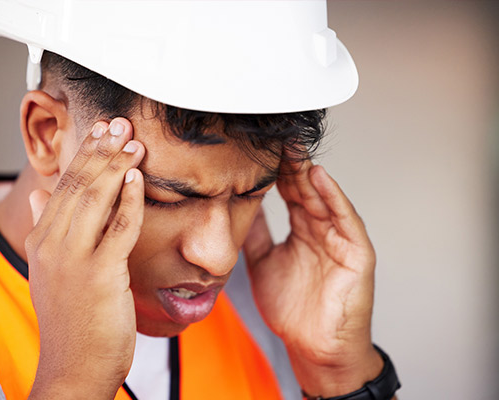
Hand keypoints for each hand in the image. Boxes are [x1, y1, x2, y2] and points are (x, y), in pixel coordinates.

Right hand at [25, 119, 144, 398]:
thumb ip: (46, 228)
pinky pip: (118, 227)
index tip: (102, 130)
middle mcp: (53, 243)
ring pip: (96, 198)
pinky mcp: (100, 274)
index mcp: (42, 239)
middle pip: (80, 184)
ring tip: (134, 141)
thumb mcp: (49, 271)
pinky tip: (138, 177)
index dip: (85, 154)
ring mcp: (74, 258)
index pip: (64, 185)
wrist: (73, 367)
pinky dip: (129, 199)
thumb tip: (40, 196)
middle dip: (102, 150)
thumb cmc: (71, 320)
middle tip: (121, 123)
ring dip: (117, 165)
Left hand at [243, 158, 382, 396]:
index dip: (274, 170)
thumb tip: (237, 208)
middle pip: (304, 188)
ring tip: (293, 147)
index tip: (256, 147)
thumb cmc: (292, 310)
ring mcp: (340, 239)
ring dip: (308, 171)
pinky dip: (333, 198)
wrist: (313, 348)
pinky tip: (318, 177)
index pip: (288, 192)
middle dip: (290, 162)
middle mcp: (321, 229)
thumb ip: (255, 235)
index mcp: (302, 230)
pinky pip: (346, 220)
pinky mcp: (356, 253)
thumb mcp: (263, 263)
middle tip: (274, 135)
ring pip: (323, 198)